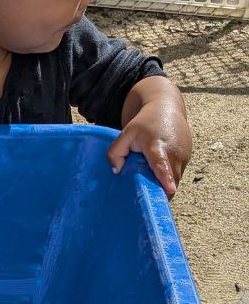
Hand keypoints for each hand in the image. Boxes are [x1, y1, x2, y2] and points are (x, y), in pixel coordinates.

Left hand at [108, 83, 191, 198]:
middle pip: (170, 179)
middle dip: (161, 191)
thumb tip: (116, 171)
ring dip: (165, 185)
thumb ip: (115, 152)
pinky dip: (169, 178)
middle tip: (147, 198)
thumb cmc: (144, 123)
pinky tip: (159, 174)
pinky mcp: (187, 157)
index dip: (165, 177)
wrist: (166, 106)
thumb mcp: (125, 133)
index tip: (170, 189)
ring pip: (175, 179)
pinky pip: (178, 174)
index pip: (161, 163)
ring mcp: (184, 154)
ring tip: (152, 183)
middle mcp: (174, 151)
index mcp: (157, 145)